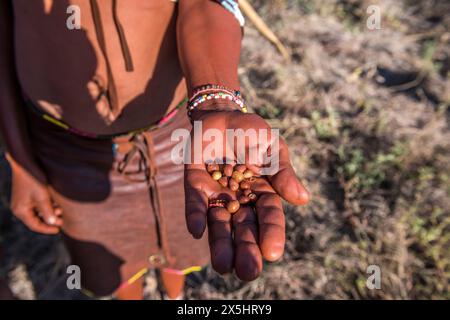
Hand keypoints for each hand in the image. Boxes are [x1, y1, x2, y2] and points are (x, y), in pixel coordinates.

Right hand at [9, 160, 61, 233]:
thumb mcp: (42, 197)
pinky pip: (38, 205)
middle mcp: (20, 208)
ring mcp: (23, 201)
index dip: (47, 229)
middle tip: (62, 219)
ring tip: (61, 209)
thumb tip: (53, 224)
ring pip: (39, 212)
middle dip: (50, 220)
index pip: (35, 226)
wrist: (26, 162)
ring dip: (50, 212)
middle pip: (37, 220)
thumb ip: (48, 212)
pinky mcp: (27, 195)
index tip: (58, 230)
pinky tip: (56, 203)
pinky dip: (47, 205)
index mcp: (21, 211)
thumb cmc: (33, 180)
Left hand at [184, 109, 309, 280]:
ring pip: (219, 224)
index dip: (271, 234)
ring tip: (223, 266)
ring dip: (220, 244)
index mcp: (263, 193)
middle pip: (244, 228)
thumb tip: (302, 199)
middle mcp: (240, 200)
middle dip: (246, 250)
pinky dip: (196, 216)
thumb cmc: (252, 133)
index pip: (269, 217)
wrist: (221, 116)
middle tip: (248, 271)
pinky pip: (195, 204)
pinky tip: (197, 230)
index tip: (272, 253)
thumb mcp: (273, 149)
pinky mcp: (196, 186)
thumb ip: (283, 173)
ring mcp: (217, 195)